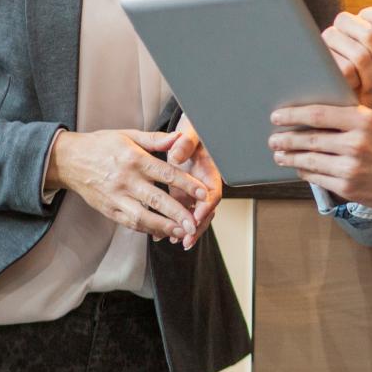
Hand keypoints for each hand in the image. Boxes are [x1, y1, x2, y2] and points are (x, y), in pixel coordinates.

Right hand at [45, 129, 208, 241]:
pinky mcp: (108, 210)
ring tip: (182, 232)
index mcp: (134, 159)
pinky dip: (147, 229)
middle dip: (178, 214)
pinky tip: (162, 232)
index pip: (166, 174)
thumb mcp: (128, 135)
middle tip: (196, 223)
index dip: (186, 185)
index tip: (203, 194)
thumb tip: (180, 137)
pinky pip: (129, 223)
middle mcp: (126, 180)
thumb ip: (156, 139)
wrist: (68, 160)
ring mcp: (116, 197)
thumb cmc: (102, 145)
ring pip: (142, 217)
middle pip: (156, 200)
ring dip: (164, 227)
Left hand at [166, 115, 222, 250]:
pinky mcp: (181, 193)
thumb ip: (185, 142)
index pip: (213, 193)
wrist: (188, 132)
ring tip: (172, 240)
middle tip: (186, 239)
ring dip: (184, 229)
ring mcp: (193, 191)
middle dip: (196, 226)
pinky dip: (172, 222)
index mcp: (209, 170)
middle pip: (205, 210)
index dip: (206, 206)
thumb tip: (178, 152)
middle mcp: (203, 184)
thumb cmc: (191, 131)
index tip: (197, 216)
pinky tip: (159, 233)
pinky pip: (179, 211)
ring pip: (192, 214)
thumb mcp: (190, 133)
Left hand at [268, 104, 371, 210]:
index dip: (294, 115)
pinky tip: (300, 169)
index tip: (278, 116)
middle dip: (286, 138)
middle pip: (309, 138)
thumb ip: (355, 119)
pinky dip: (306, 173)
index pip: (319, 114)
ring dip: (291, 157)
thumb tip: (323, 117)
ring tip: (280, 154)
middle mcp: (356, 143)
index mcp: (364, 120)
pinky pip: (320, 179)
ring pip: (310, 161)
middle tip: (273, 138)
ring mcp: (351, 168)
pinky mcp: (350, 188)